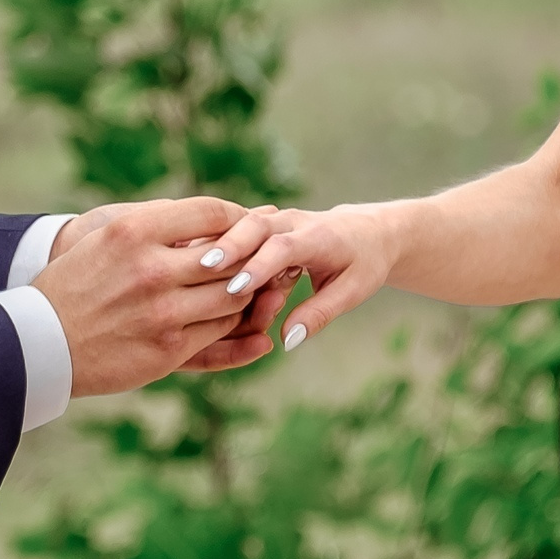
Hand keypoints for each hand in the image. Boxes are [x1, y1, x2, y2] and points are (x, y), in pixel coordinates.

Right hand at [31, 196, 268, 396]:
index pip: (212, 212)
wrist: (39, 342)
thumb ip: (157, 225)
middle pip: (231, 254)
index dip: (239, 216)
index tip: (247, 221)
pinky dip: (231, 322)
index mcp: (134, 231)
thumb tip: (210, 216)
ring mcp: (162, 312)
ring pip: (233, 295)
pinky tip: (229, 315)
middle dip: (252, 254)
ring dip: (245, 290)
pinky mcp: (168, 350)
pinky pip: (219, 331)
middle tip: (264, 254)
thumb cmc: (73, 284)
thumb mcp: (106, 239)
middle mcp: (152, 268)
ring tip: (249, 286)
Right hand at [190, 203, 396, 351]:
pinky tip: (193, 259)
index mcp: (320, 236)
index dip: (260, 266)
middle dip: (230, 245)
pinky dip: (218, 240)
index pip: (285, 247)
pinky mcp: (265, 223)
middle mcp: (294, 221)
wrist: (368, 231)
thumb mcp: (353, 291)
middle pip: (256, 225)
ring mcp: (278, 218)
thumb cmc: (363, 263)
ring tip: (191, 265)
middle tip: (203, 268)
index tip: (238, 288)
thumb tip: (288, 340)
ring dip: (218, 241)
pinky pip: (238, 228)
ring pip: (242, 222)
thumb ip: (320, 314)